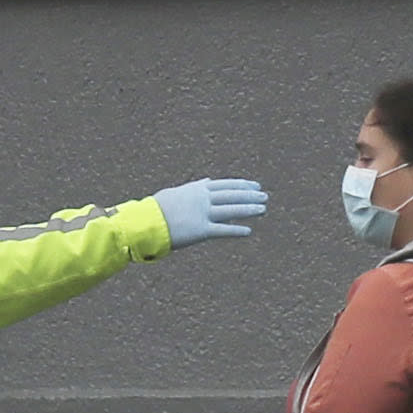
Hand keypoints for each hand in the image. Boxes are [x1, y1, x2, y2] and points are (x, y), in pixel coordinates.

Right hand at [153, 178, 267, 250]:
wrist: (147, 221)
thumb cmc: (158, 207)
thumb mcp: (177, 191)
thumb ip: (195, 186)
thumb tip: (207, 181)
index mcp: (198, 189)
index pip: (226, 185)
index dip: (243, 185)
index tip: (255, 186)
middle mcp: (203, 199)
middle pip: (233, 196)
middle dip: (250, 196)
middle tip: (265, 196)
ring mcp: (203, 214)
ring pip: (232, 211)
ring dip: (249, 210)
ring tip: (263, 209)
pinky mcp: (201, 231)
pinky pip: (223, 230)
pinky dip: (236, 231)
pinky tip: (248, 231)